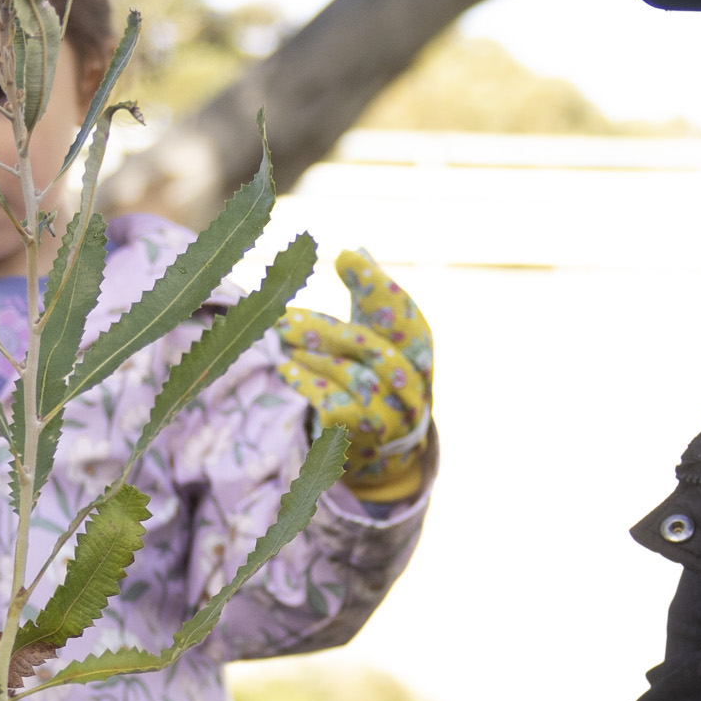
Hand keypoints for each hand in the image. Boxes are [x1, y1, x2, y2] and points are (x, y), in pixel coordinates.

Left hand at [271, 251, 434, 502]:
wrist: (386, 450)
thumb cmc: (379, 378)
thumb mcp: (379, 337)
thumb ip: (370, 298)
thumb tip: (355, 250)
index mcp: (420, 351)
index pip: (404, 314)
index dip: (378, 284)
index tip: (346, 256)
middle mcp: (414, 384)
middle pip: (371, 347)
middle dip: (325, 328)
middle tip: (282, 316)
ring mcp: (392, 415)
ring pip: (353, 376)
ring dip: (313, 354)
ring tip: (281, 338)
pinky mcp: (365, 438)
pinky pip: (335, 405)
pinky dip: (308, 384)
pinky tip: (286, 369)